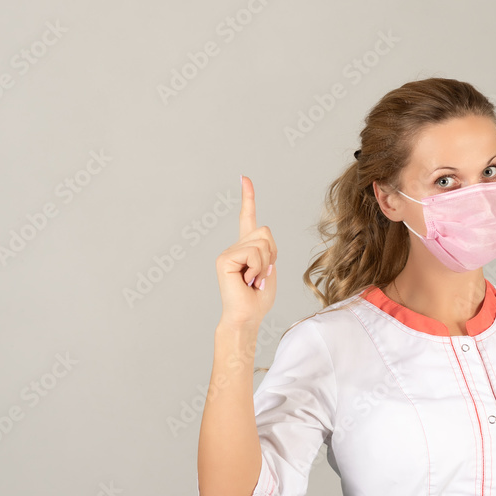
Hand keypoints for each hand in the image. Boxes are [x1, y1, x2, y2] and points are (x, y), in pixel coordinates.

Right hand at [215, 175, 277, 327]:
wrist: (247, 316)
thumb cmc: (258, 298)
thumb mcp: (270, 268)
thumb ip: (267, 248)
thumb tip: (262, 236)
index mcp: (247, 248)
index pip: (247, 218)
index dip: (248, 198)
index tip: (244, 178)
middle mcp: (235, 247)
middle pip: (265, 232)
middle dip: (272, 254)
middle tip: (261, 275)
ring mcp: (228, 252)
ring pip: (261, 242)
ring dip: (265, 264)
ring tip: (254, 279)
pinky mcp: (224, 258)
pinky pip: (252, 253)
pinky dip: (257, 268)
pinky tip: (248, 280)